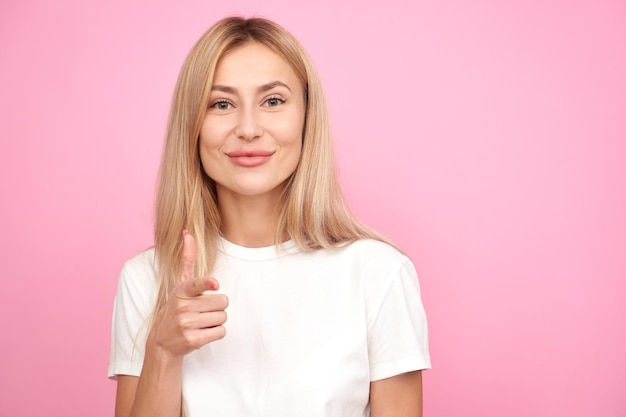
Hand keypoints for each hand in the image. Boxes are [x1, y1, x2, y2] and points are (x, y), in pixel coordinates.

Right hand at [147, 231, 228, 358]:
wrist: (162, 342)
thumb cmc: (176, 308)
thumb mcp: (179, 284)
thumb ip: (187, 259)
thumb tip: (187, 232)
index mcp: (182, 291)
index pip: (196, 284)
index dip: (207, 283)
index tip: (215, 284)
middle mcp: (183, 307)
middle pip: (223, 302)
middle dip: (217, 306)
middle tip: (203, 310)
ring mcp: (187, 325)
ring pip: (223, 317)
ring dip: (216, 320)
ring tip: (201, 322)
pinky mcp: (193, 340)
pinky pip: (221, 332)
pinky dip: (216, 333)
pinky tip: (202, 332)